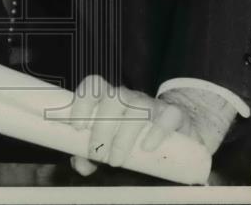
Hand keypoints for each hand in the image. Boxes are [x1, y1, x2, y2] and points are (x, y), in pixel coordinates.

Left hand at [67, 75, 197, 176]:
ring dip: (123, 136)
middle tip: (98, 155)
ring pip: (137, 107)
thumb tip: (81, 165)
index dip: (83, 101)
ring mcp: (151, 103)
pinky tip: (147, 147)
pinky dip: (157, 130)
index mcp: (108, 99)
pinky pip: (167, 115)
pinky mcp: (172, 114)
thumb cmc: (129, 137)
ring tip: (116, 161)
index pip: (94, 86)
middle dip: (101, 129)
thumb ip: (89, 155)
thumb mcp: (107, 145)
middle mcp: (128, 97)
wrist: (171, 130)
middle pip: (113, 99)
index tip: (78, 127)